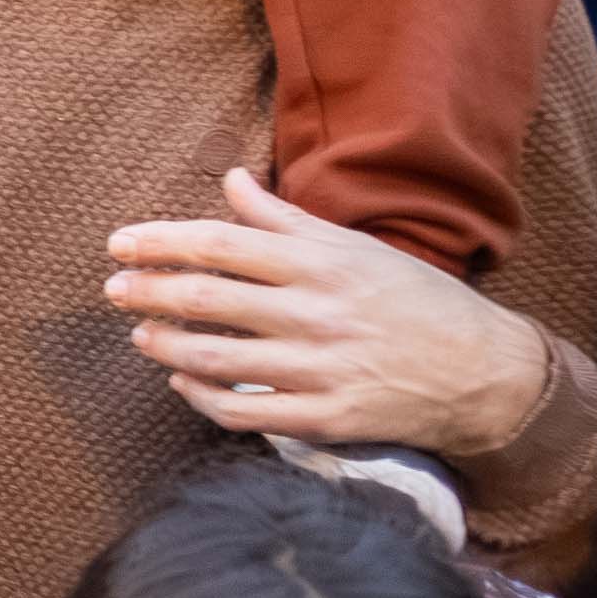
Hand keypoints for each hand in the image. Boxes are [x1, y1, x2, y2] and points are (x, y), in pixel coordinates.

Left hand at [105, 168, 560, 456]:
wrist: (483, 372)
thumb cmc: (412, 301)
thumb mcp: (354, 248)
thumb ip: (285, 219)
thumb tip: (231, 179)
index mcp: (322, 263)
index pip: (222, 244)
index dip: (161, 242)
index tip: (118, 244)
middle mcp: (317, 312)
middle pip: (208, 298)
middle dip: (148, 292)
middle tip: (113, 289)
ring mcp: (320, 368)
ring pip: (215, 359)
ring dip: (164, 345)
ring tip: (140, 335)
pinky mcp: (325, 418)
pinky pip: (242, 412)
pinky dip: (200, 397)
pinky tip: (180, 381)